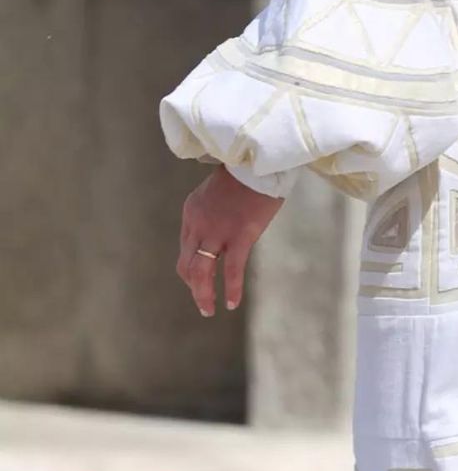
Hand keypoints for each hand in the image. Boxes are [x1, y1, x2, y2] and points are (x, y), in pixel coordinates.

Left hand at [177, 167, 282, 316]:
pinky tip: (231, 303)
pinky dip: (229, 290)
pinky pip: (230, 270)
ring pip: (202, 272)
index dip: (191, 270)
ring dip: (203, 295)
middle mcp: (198, 224)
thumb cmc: (246, 174)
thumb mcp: (218, 193)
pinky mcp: (239, 236)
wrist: (258, 160)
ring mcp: (217, 231)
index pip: (185, 249)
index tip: (201, 282)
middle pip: (187, 265)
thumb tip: (219, 234)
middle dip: (193, 288)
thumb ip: (213, 213)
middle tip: (203, 304)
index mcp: (192, 213)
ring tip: (209, 310)